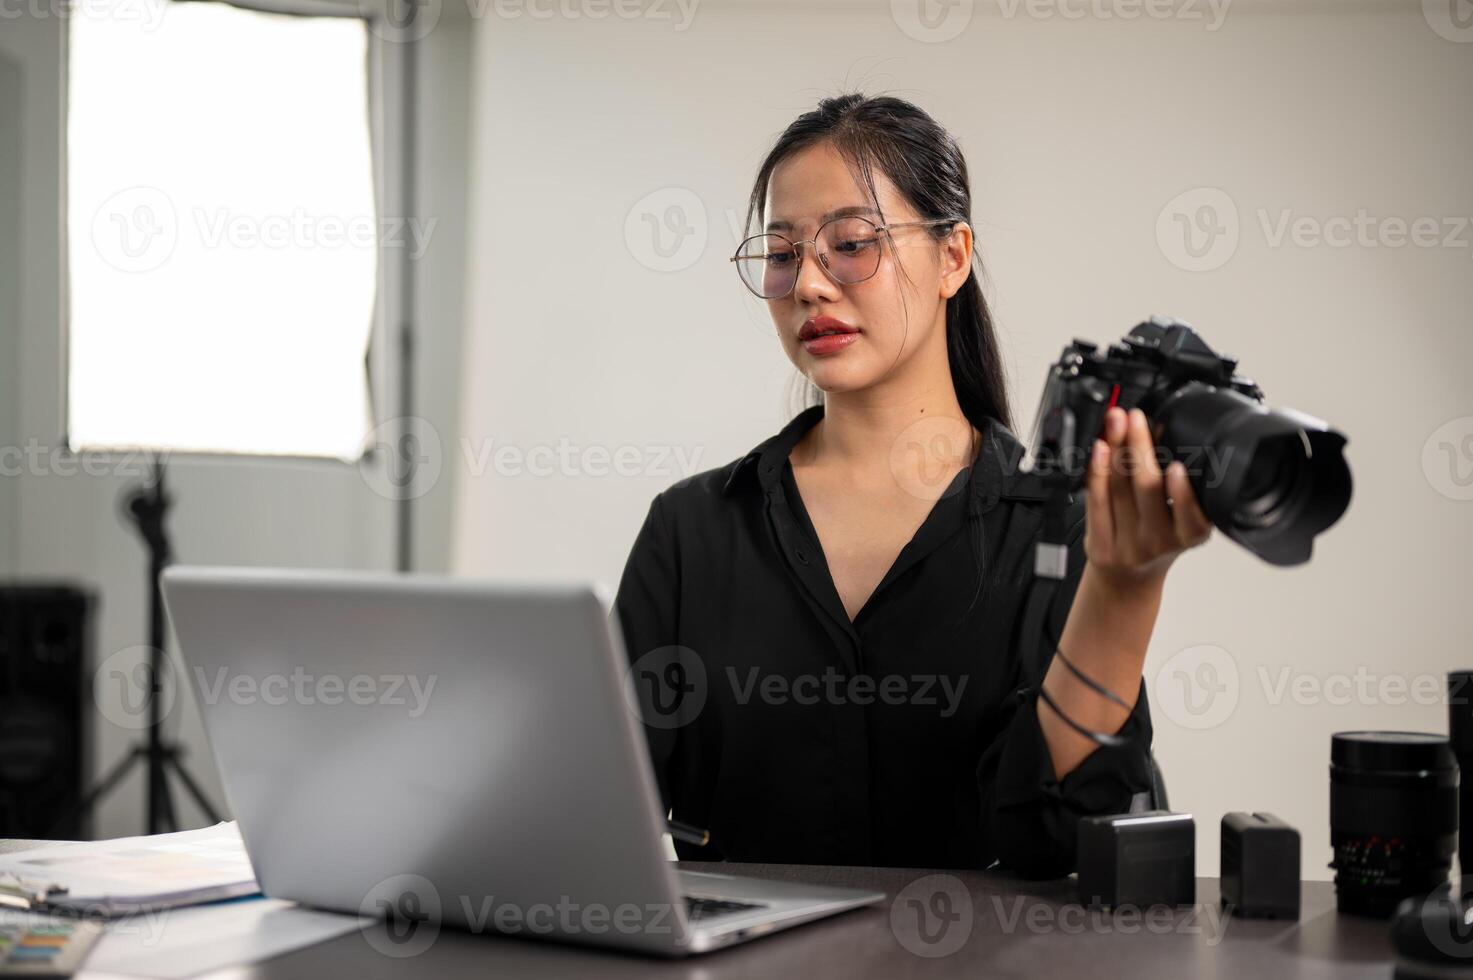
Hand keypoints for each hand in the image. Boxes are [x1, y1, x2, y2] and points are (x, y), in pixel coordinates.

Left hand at [1084, 406, 1212, 589]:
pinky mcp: (1101, 544)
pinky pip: (1097, 502)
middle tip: (1135, 417)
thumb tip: (1162, 430)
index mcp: (1191, 535)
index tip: (1178, 466)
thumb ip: (1179, 486)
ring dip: (1117, 450)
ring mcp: (1128, 545)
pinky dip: (1097, 472)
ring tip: (1115, 422)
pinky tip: (1099, 449)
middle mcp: (1160, 542)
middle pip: (1147, 490)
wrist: (1128, 579)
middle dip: (1140, 448)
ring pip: (1120, 490)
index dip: (1183, 492)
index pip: (1190, 515)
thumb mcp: (1181, 520)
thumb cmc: (1157, 541)